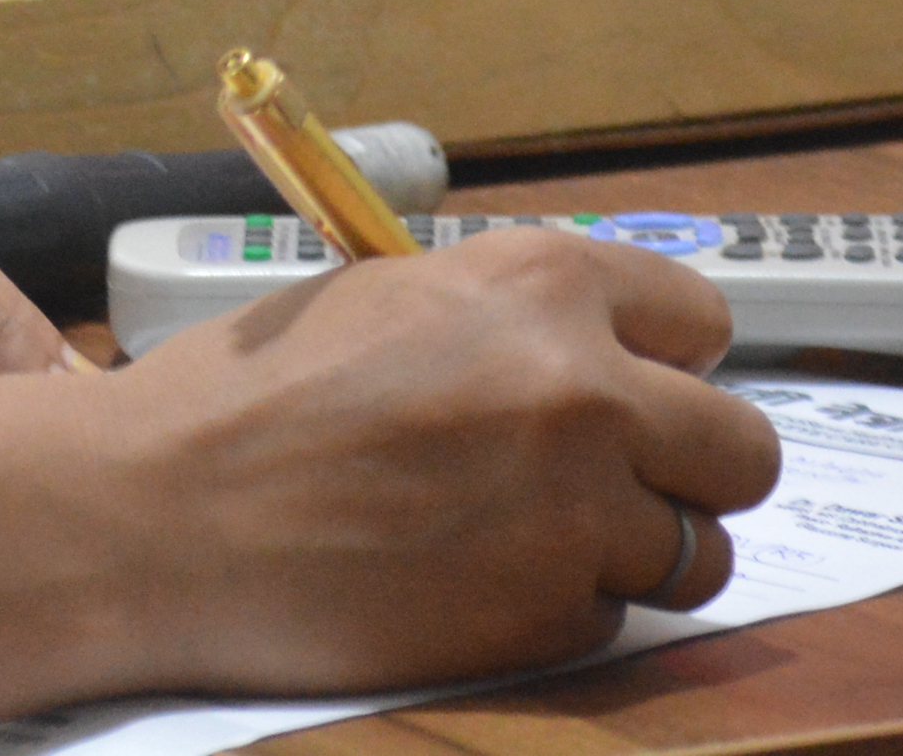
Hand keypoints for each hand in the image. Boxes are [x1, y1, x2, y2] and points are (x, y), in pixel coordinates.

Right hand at [0, 228, 784, 748]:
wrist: (158, 513)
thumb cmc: (243, 398)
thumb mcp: (385, 297)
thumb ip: (509, 317)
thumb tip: (596, 351)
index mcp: (539, 281)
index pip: (702, 323)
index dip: (665, 365)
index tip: (636, 390)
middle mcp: (584, 387)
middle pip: (743, 449)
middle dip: (689, 471)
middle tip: (616, 484)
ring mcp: (575, 510)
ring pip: (698, 552)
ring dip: (636, 554)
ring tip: (538, 543)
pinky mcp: (547, 614)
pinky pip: (613, 620)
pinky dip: (558, 612)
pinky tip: (472, 583)